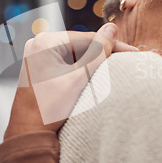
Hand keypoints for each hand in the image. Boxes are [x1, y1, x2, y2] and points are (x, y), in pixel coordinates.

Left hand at [4, 23, 137, 139]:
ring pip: (75, 54)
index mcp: (45, 42)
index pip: (87, 38)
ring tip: (115, 69)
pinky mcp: (40, 68)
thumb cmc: (49, 107)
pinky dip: (81, 69)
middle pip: (81, 45)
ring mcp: (37, 56)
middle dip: (103, 54)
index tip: (133, 52)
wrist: (28, 133)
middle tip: (127, 60)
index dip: (112, 45)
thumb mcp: (79, 78)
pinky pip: (66, 63)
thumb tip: (111, 28)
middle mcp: (39, 44)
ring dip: (93, 62)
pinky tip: (96, 76)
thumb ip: (98, 52)